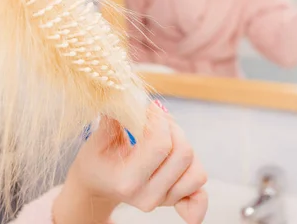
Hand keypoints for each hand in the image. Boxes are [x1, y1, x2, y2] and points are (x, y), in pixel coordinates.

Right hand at [53, 102, 207, 223]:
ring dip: (184, 148)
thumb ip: (113, 119)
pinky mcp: (174, 202)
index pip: (160, 144)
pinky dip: (194, 177)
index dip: (159, 119)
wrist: (96, 187)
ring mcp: (163, 202)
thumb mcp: (96, 140)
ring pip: (197, 171)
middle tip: (157, 120)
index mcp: (127, 181)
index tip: (149, 108)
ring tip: (166, 138)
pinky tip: (180, 166)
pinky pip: (200, 195)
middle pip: (184, 154)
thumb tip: (127, 95)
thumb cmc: (96, 161)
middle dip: (173, 129)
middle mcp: (148, 196)